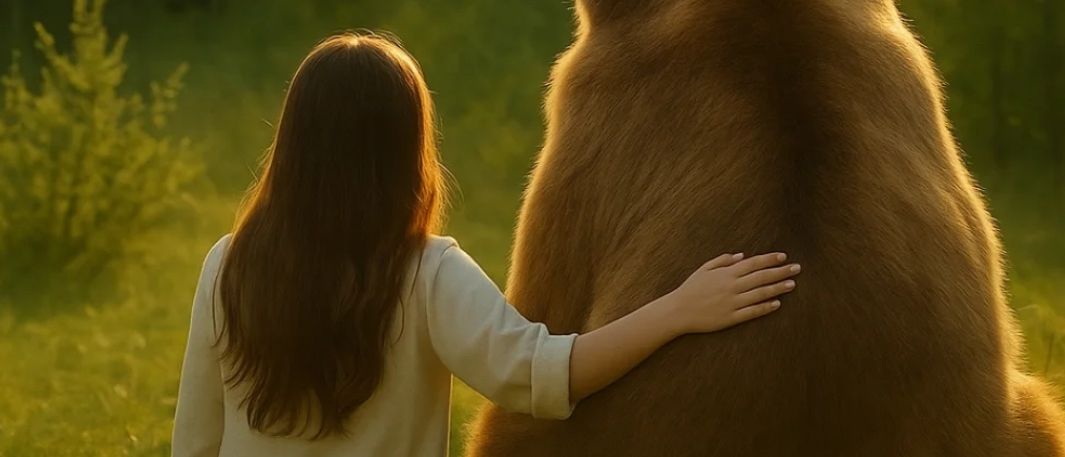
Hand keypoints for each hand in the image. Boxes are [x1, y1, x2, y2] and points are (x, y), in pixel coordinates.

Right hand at [662, 252, 799, 334]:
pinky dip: (765, 307)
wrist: (678, 311)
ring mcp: (732, 303)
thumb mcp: (704, 269)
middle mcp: (732, 286)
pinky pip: (752, 312)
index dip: (769, 259)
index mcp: (726, 273)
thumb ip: (722, 261)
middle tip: (797, 268)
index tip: (783, 257)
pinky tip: (777, 304)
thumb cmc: (690, 288)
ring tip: (792, 284)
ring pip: (760, 294)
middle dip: (780, 272)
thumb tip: (742, 255)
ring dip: (778, 288)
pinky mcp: (731, 318)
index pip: (753, 263)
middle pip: (761, 277)